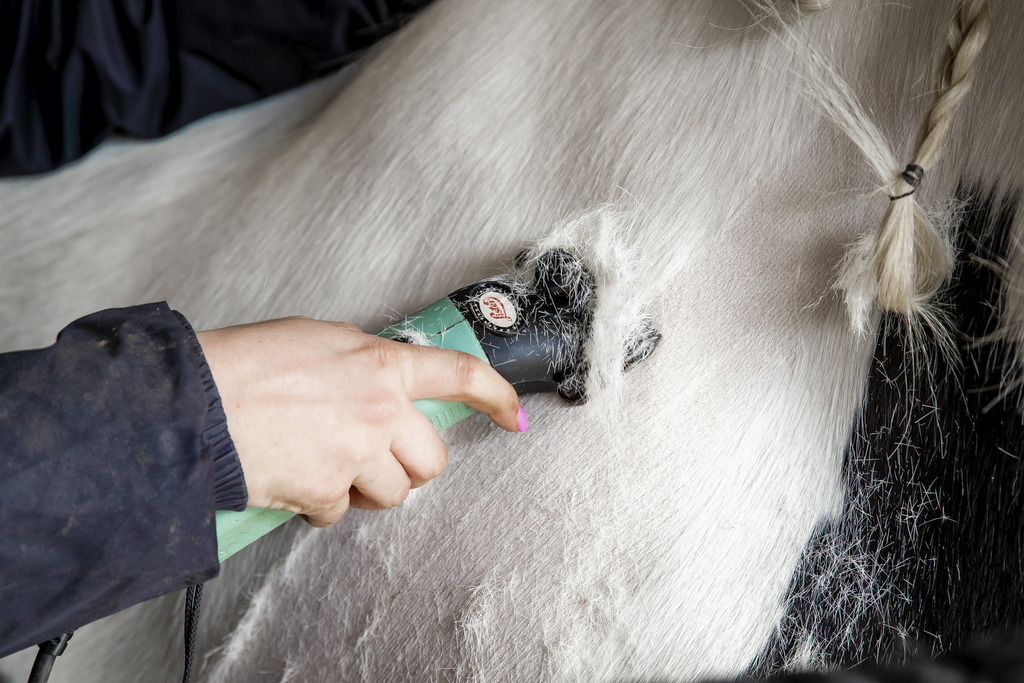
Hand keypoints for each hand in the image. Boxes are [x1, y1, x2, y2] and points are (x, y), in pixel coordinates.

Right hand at [196, 317, 522, 526]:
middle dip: (412, 466)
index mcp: (380, 364)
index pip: (458, 374)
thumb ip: (361, 363)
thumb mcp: (317, 341)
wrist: (196, 402)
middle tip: (382, 460)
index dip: (495, 395)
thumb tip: (378, 383)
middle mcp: (379, 410)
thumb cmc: (245, 364)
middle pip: (432, 458)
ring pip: (393, 492)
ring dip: (368, 489)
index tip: (510, 413)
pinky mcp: (327, 492)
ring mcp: (356, 454)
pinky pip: (341, 512)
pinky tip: (298, 480)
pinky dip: (323, 505)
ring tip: (331, 469)